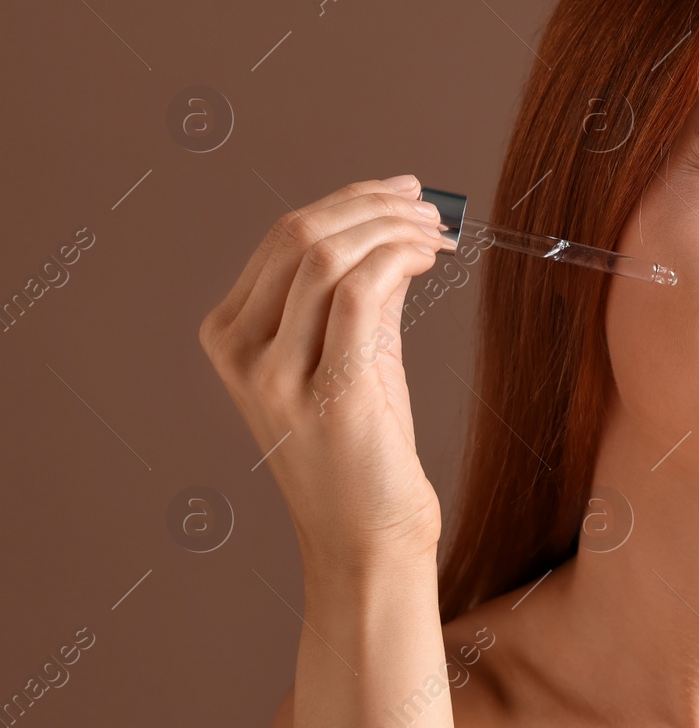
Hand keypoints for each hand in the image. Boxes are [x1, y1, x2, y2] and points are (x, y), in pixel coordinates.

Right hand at [200, 174, 446, 577]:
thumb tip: (391, 225)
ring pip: (327, 256)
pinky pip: (358, 294)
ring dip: (392, 228)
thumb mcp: (352, 354)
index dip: (349, 199)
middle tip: (427, 206)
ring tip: (437, 232)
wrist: (367, 536)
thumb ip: (358, 292)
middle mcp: (241, 352)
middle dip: (372, 205)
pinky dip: (397, 258)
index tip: (403, 191)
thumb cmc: (363, 449)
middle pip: (299, 235)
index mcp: (231, 335)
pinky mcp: (327, 395)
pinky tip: (428, 258)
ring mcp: (276, 377)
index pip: (283, 237)